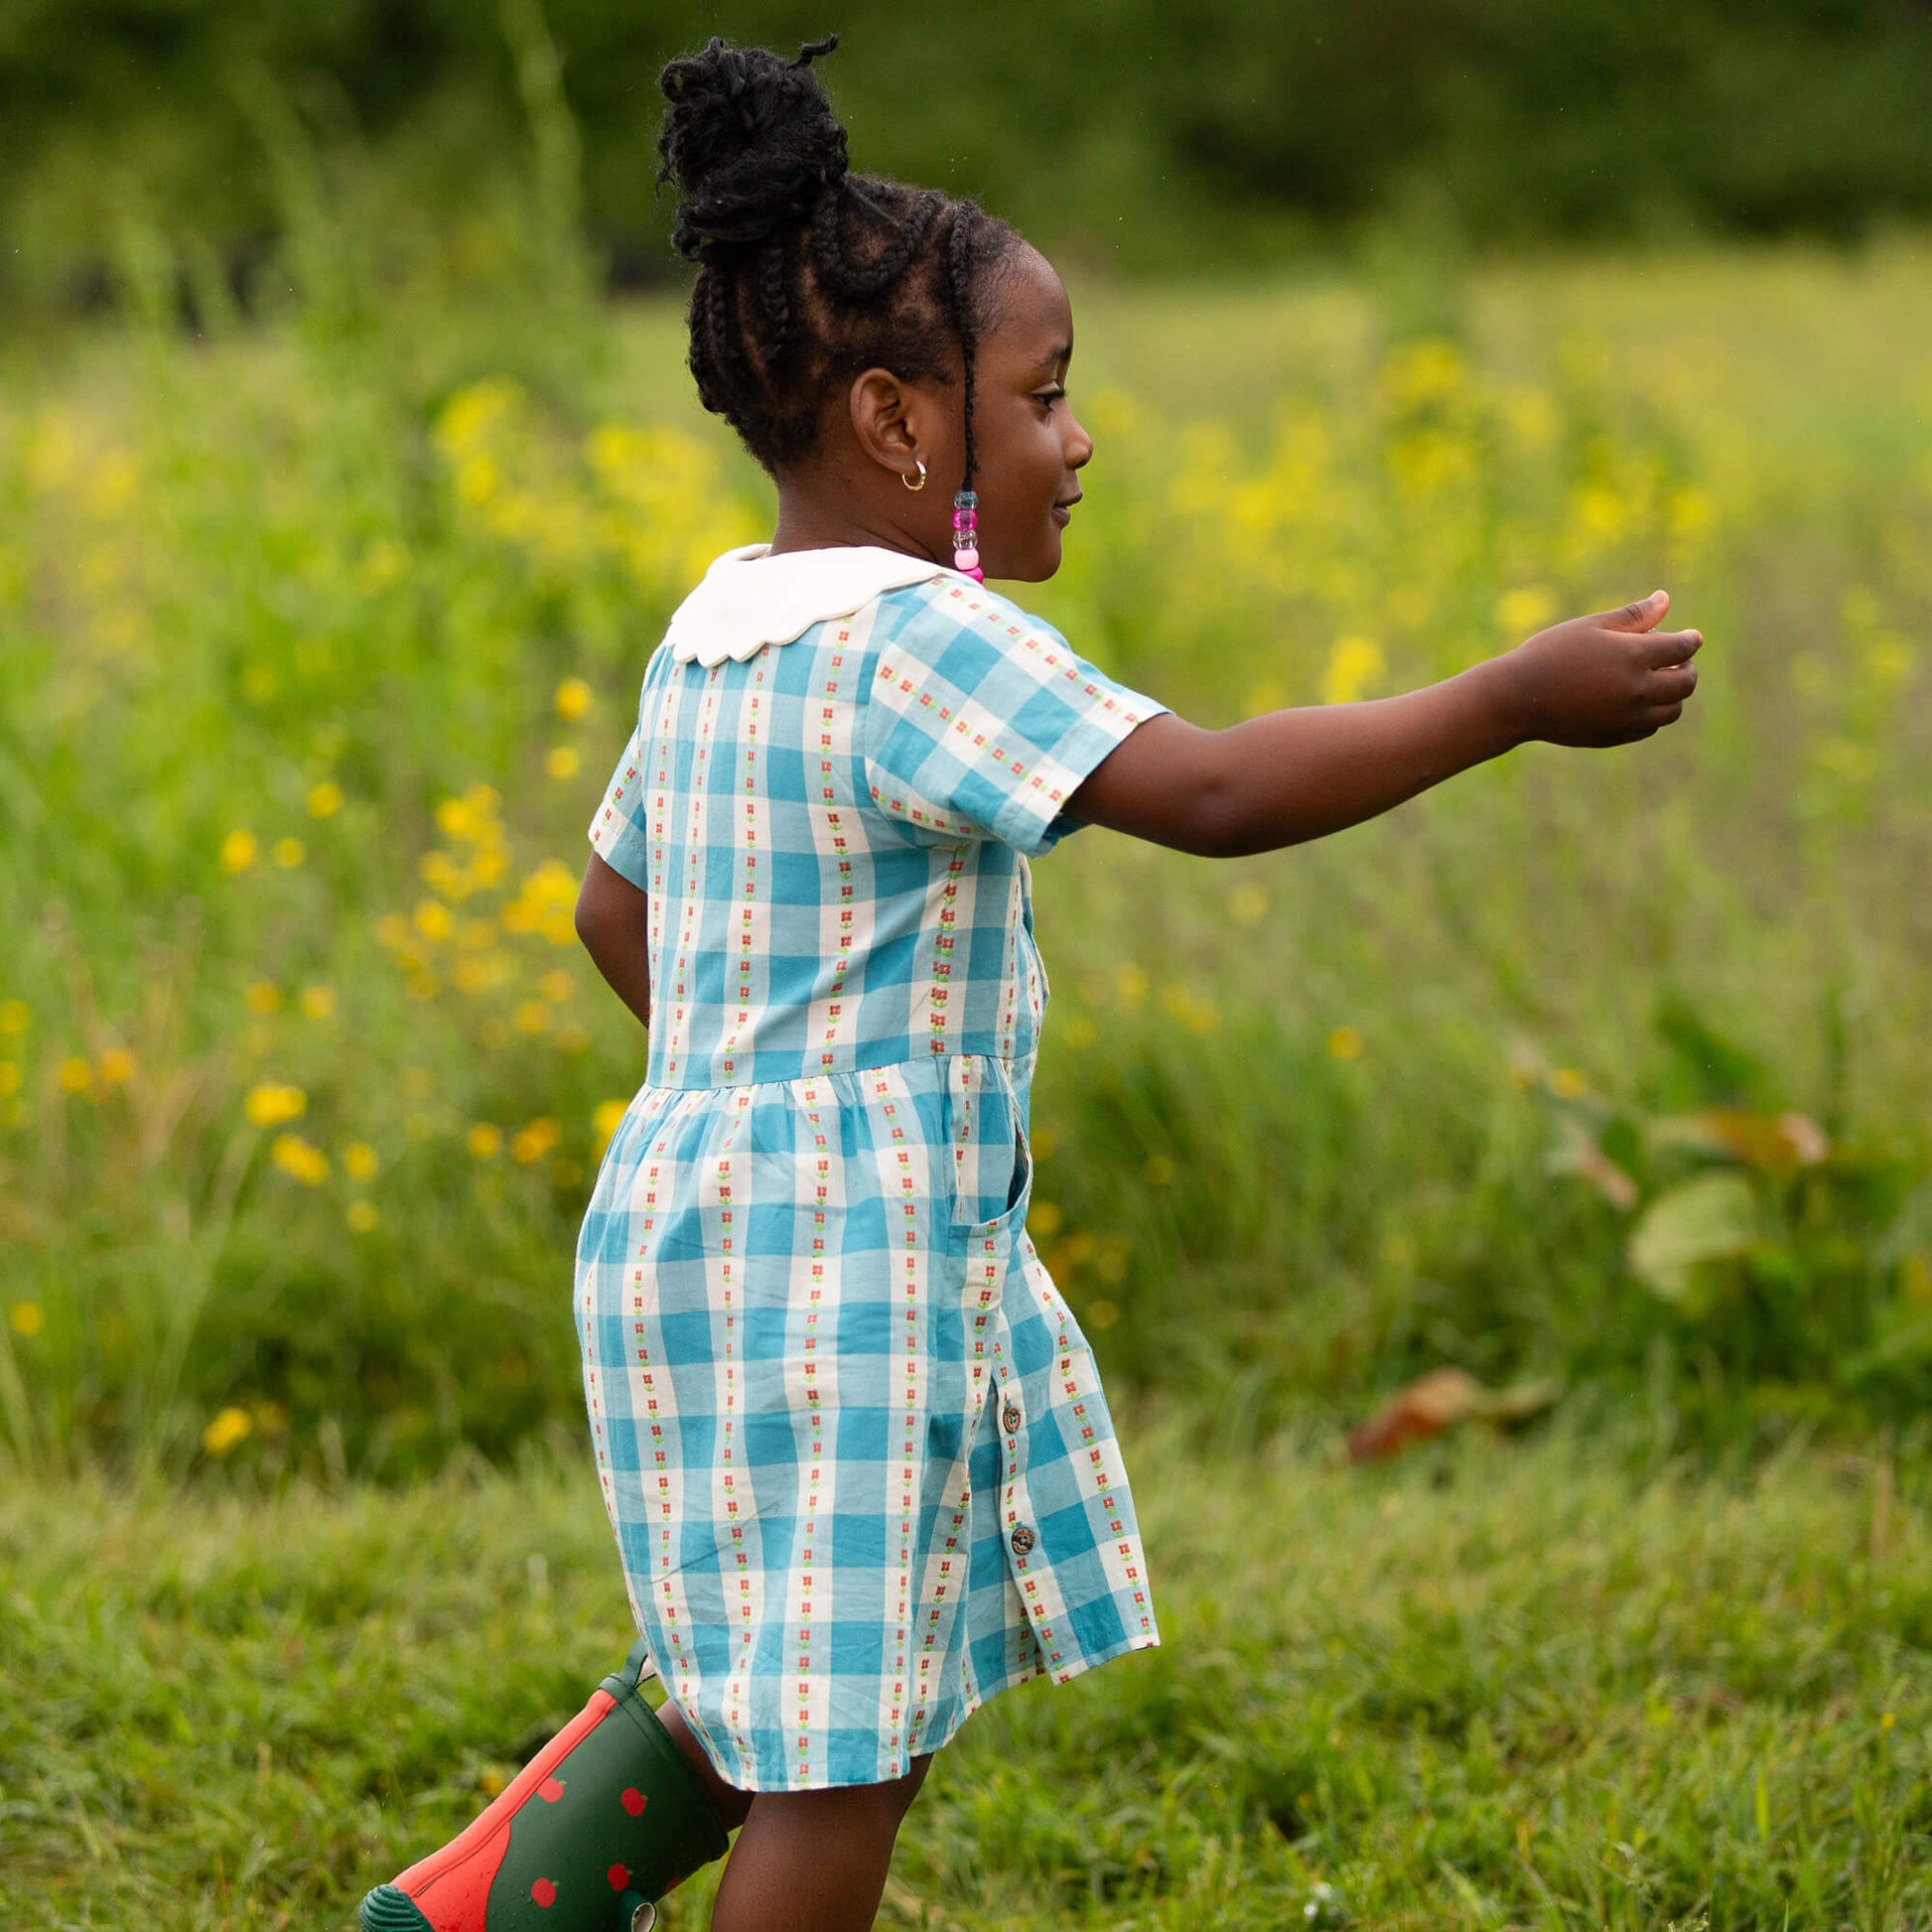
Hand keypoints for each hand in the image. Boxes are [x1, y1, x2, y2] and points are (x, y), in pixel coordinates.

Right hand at [1496, 589, 1702, 747]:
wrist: (1518, 698)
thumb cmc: (1551, 654)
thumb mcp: (1591, 626)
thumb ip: (1634, 616)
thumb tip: (1665, 599)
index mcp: (1633, 656)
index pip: (1682, 648)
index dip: (1691, 640)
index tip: (1691, 637)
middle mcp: (1637, 689)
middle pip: (1686, 683)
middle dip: (1688, 669)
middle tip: (1679, 662)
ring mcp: (1627, 717)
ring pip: (1672, 710)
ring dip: (1673, 695)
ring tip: (1659, 682)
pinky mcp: (1614, 735)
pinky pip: (1649, 727)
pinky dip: (1653, 714)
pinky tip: (1637, 701)